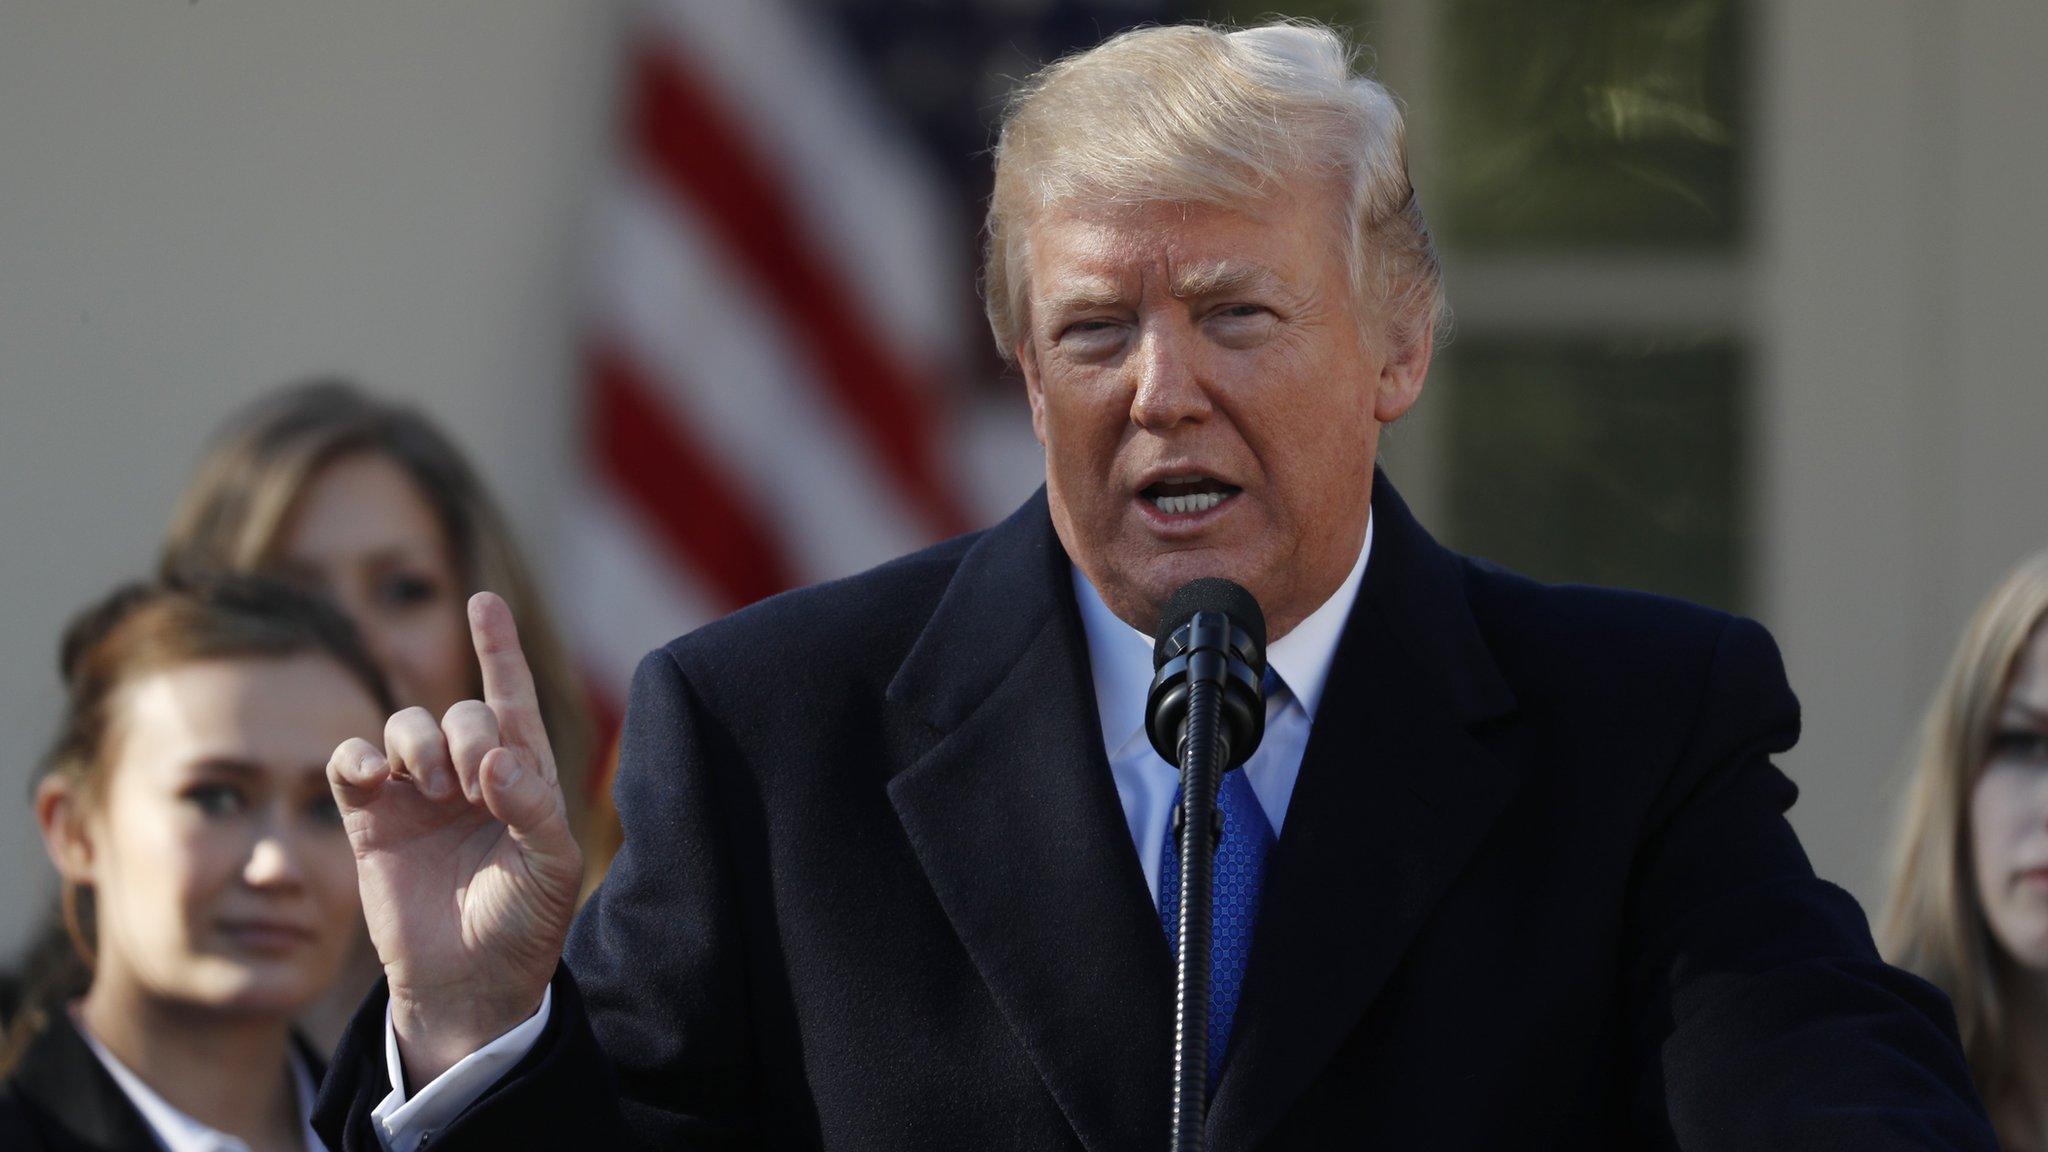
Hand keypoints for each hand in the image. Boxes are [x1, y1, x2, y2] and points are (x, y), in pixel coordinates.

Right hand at [328, 591, 582, 1086]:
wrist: (470, 983)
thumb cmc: (523, 924)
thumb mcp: (552, 868)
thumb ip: (534, 807)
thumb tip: (496, 760)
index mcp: (523, 776)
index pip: (511, 699)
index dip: (498, 650)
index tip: (483, 601)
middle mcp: (469, 775)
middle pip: (459, 712)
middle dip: (466, 731)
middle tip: (475, 782)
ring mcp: (417, 795)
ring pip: (405, 726)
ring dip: (418, 741)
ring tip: (437, 786)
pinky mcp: (370, 821)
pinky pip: (350, 763)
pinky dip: (357, 758)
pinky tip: (373, 778)